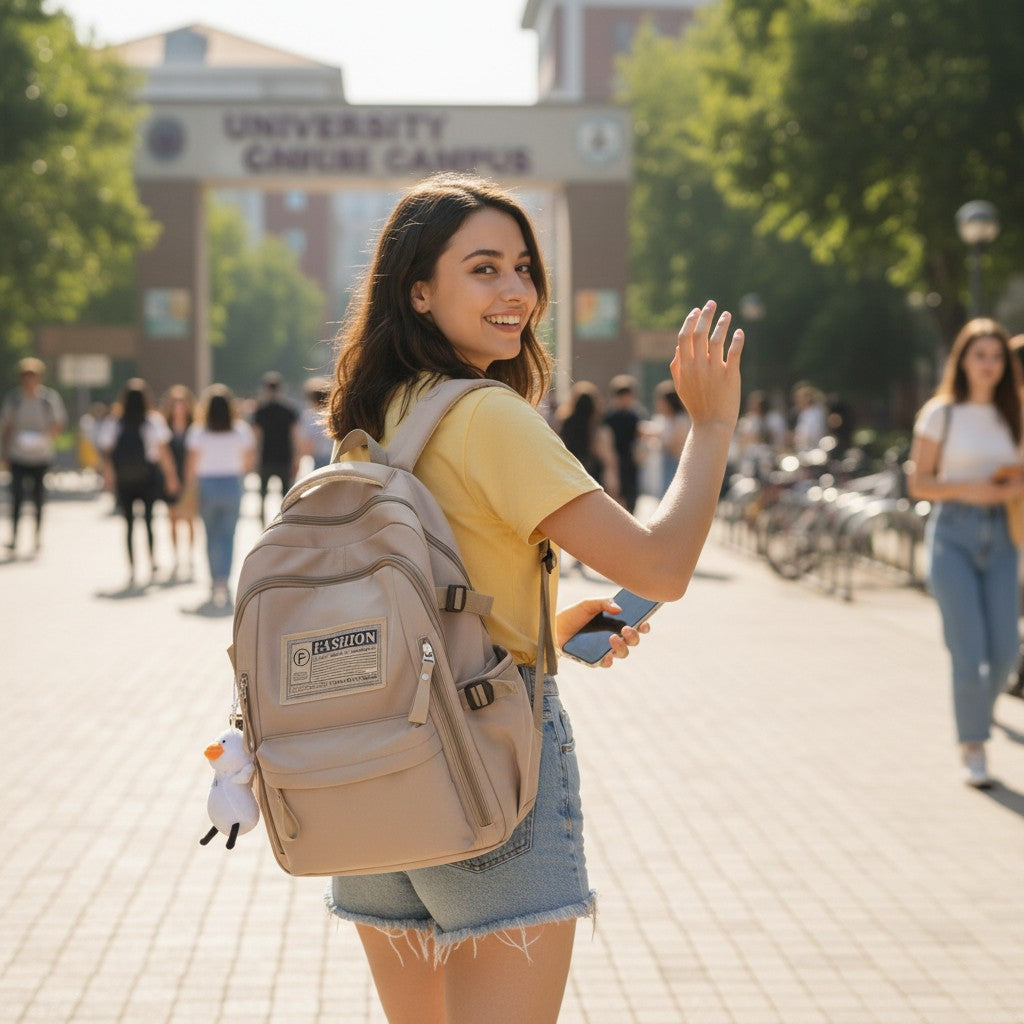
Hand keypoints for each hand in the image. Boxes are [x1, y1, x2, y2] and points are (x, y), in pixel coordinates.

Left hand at [556, 597, 651, 669]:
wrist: (553, 628)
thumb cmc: (573, 615)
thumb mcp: (588, 604)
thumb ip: (603, 602)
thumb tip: (619, 609)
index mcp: (616, 623)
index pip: (636, 626)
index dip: (644, 626)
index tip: (644, 622)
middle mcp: (614, 637)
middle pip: (633, 641)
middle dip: (633, 636)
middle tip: (626, 628)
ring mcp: (605, 650)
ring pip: (623, 653)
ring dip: (622, 647)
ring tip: (612, 638)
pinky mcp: (595, 659)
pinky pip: (606, 663)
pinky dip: (608, 660)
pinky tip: (607, 655)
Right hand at [670, 300, 743, 428]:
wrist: (712, 424)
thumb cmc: (696, 405)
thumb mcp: (681, 387)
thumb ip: (676, 367)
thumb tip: (678, 348)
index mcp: (685, 366)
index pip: (684, 336)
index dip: (690, 321)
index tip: (696, 311)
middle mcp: (698, 366)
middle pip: (700, 333)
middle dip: (705, 315)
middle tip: (711, 304)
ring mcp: (714, 370)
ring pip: (717, 339)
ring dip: (722, 323)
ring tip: (727, 314)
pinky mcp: (730, 375)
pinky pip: (735, 352)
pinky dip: (737, 340)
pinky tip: (739, 332)